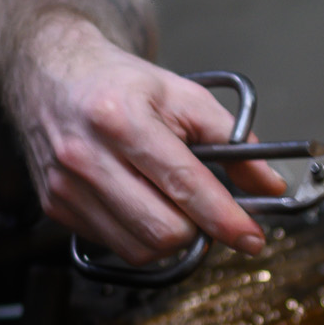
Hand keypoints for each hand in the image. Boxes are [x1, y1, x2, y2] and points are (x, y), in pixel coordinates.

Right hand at [14, 17, 286, 263]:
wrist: (54, 75)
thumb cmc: (122, 84)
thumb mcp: (185, 96)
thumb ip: (232, 139)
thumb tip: (269, 184)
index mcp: (122, 119)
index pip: (184, 184)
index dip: (224, 217)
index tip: (251, 237)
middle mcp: (88, 157)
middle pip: (162, 230)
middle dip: (199, 230)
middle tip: (210, 211)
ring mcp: (66, 186)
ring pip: (139, 248)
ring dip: (172, 240)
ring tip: (178, 206)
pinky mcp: (55, 207)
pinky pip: (114, 245)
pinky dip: (141, 236)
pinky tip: (146, 205)